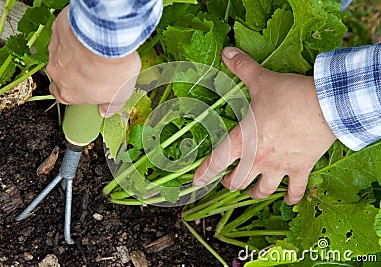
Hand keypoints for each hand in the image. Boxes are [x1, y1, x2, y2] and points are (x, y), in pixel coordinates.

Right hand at [46, 6, 141, 116]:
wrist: (106, 40)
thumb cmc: (112, 69)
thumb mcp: (120, 95)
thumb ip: (111, 105)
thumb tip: (107, 111)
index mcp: (68, 93)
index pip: (63, 96)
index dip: (74, 92)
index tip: (85, 88)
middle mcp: (56, 73)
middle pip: (60, 75)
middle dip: (73, 71)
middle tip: (92, 67)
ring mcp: (55, 51)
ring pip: (62, 54)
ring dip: (76, 53)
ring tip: (95, 50)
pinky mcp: (58, 32)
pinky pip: (64, 35)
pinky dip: (75, 35)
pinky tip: (90, 35)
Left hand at [193, 47, 335, 204]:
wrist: (324, 106)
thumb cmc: (288, 96)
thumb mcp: (261, 80)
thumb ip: (242, 67)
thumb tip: (227, 51)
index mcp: (243, 140)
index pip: (215, 161)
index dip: (203, 173)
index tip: (196, 182)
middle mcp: (257, 159)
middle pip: (236, 182)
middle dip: (229, 183)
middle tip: (228, 180)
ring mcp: (279, 167)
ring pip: (261, 192)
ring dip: (253, 193)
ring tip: (250, 191)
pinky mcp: (300, 170)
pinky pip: (295, 191)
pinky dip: (291, 199)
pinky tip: (289, 201)